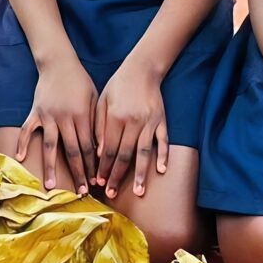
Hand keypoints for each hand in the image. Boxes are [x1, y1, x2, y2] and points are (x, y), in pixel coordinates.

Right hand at [15, 59, 99, 192]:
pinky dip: (22, 143)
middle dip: (78, 173)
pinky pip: (26, 130)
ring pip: (50, 146)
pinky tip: (20, 158)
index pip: (89, 146)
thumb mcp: (95, 99)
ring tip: (51, 186)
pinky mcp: (34, 112)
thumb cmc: (80, 82)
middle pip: (72, 151)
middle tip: (81, 192)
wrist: (58, 63)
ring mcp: (47, 116)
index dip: (93, 165)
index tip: (96, 181)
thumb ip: (97, 123)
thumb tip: (102, 150)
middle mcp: (64, 118)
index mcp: (82, 115)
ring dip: (51, 167)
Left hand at [93, 60, 167, 199]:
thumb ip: (99, 127)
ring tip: (138, 191)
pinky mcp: (161, 120)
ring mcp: (149, 122)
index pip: (109, 150)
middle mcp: (133, 122)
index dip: (104, 168)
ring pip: (144, 153)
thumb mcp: (101, 102)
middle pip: (125, 155)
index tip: (99, 182)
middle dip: (117, 176)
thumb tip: (99, 153)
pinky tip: (160, 170)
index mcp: (116, 118)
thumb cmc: (118, 86)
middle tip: (112, 193)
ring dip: (140, 174)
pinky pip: (163, 141)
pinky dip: (163, 156)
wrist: (142, 69)